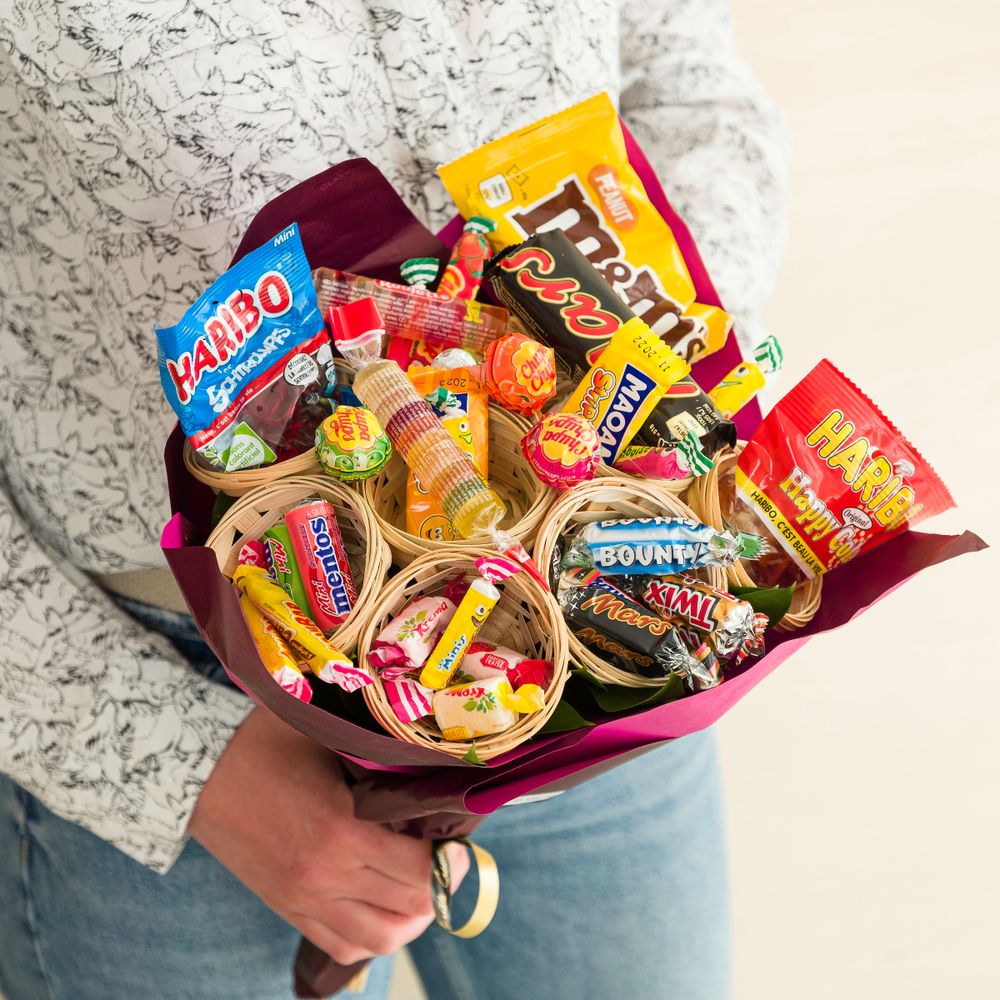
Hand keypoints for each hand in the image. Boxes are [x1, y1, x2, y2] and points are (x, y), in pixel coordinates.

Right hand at [189, 707, 468, 964]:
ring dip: (410, 921)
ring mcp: (305, 901)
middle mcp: (326, 878)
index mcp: (341, 833)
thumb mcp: (328, 741)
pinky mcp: (288, 909)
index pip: (419, 871)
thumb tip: (426, 768)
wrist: (200, 772)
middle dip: (438, 887)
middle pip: (408, 909)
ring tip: (420, 889)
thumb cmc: (266, 744)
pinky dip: (372, 936)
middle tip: (447, 859)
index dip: (450, 861)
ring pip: (378, 940)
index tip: (458, 841)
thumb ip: (375, 761)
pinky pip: (343, 946)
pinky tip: (383, 909)